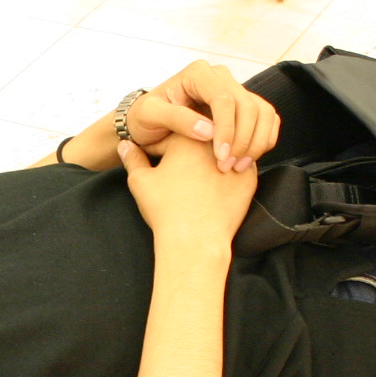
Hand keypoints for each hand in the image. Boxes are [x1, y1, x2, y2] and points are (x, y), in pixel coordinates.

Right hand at [118, 132, 258, 247]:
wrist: (196, 240)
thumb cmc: (167, 210)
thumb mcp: (140, 181)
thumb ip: (133, 158)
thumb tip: (125, 145)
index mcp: (187, 135)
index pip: (168, 137)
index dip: (156, 152)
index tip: (154, 166)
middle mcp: (215, 140)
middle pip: (196, 142)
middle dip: (184, 155)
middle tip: (175, 175)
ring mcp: (236, 158)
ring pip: (218, 154)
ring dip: (207, 163)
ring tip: (194, 185)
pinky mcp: (250, 178)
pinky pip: (235, 169)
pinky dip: (225, 177)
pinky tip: (212, 192)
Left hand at [124, 61, 280, 172]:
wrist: (149, 125)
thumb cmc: (145, 119)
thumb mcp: (149, 116)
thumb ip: (176, 119)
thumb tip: (207, 131)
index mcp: (198, 74)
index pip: (223, 99)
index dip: (227, 129)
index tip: (221, 156)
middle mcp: (220, 78)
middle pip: (248, 105)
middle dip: (242, 139)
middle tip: (228, 166)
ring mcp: (234, 91)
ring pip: (262, 112)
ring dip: (256, 142)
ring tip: (238, 166)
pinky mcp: (243, 107)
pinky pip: (266, 119)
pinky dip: (263, 140)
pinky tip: (247, 159)